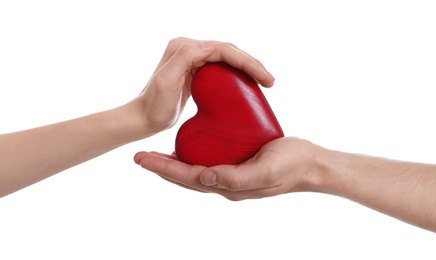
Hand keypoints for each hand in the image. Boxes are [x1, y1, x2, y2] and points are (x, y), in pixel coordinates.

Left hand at [129, 37, 274, 137]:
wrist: (143, 118)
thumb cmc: (154, 107)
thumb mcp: (166, 82)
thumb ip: (183, 58)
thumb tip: (208, 46)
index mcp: (183, 48)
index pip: (222, 49)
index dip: (246, 60)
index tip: (263, 77)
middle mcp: (188, 48)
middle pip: (228, 51)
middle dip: (251, 63)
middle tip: (270, 80)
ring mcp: (192, 59)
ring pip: (227, 58)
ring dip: (248, 67)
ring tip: (265, 81)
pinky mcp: (195, 70)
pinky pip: (222, 68)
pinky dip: (238, 73)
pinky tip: (249, 84)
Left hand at [134, 137, 320, 200]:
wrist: (310, 164)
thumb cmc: (292, 165)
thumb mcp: (266, 170)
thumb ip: (237, 177)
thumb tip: (205, 178)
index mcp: (229, 185)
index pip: (188, 178)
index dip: (164, 169)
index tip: (142, 159)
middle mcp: (225, 182)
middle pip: (185, 176)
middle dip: (161, 167)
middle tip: (140, 156)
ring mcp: (230, 173)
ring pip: (194, 169)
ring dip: (173, 162)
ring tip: (155, 153)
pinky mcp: (236, 162)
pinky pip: (209, 159)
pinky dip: (193, 153)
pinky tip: (188, 143)